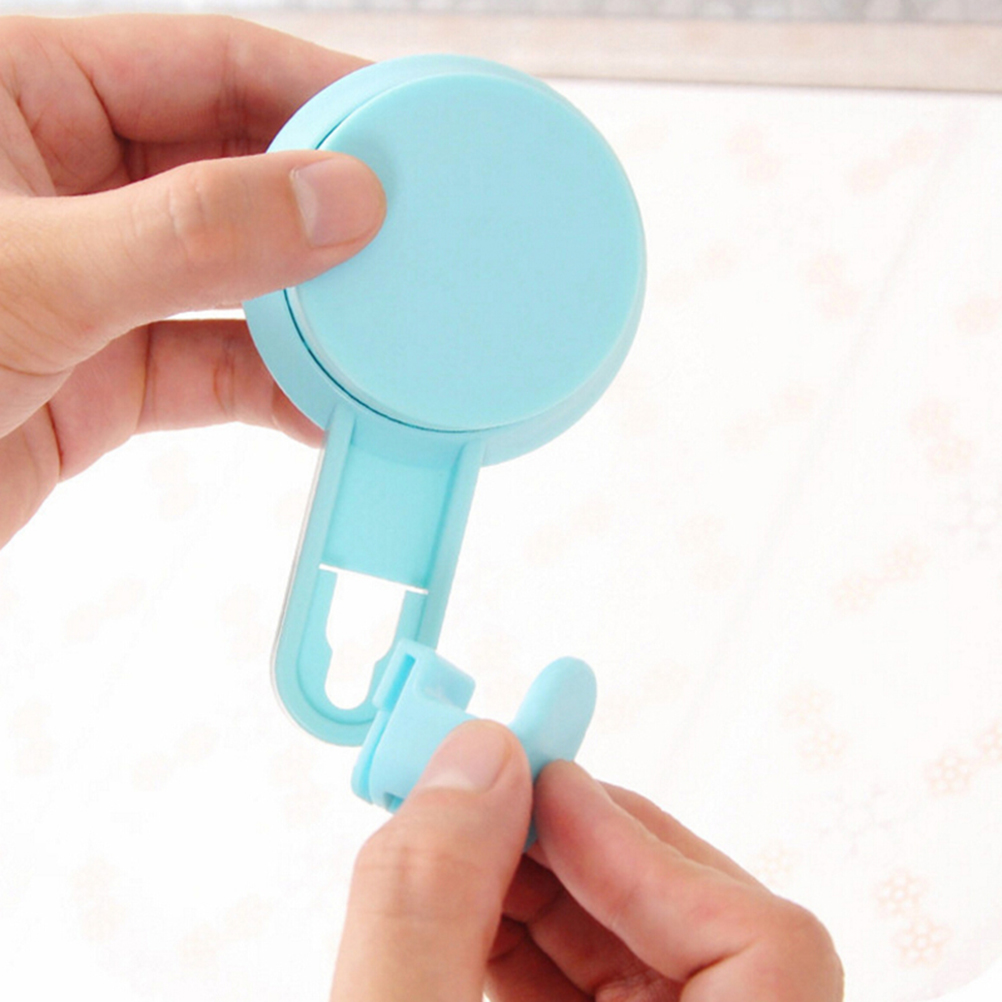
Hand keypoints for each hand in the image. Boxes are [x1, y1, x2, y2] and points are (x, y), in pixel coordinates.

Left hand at [0, 14, 384, 546]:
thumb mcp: (32, 270)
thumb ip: (193, 231)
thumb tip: (343, 200)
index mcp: (24, 91)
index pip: (207, 62)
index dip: (317, 92)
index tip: (409, 137)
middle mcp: (68, 180)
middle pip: (237, 171)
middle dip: (330, 210)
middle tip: (422, 239)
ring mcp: (95, 283)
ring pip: (237, 281)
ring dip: (314, 311)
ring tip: (394, 331)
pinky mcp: (105, 377)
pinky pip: (216, 369)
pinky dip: (278, 390)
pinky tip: (334, 406)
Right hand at [332, 721, 843, 1001]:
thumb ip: (424, 908)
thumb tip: (473, 757)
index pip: (771, 951)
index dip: (651, 849)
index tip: (543, 789)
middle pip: (693, 928)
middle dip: (573, 842)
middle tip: (481, 780)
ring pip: (632, 950)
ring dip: (535, 877)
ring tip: (451, 827)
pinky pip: (588, 984)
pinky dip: (519, 931)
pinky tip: (456, 892)